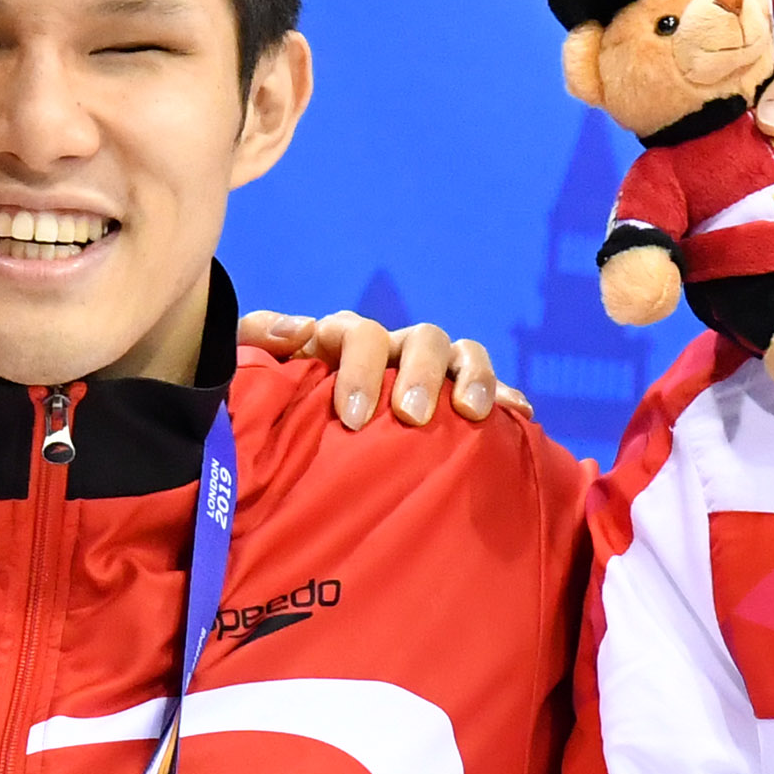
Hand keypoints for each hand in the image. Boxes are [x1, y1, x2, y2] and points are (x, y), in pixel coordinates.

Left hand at [233, 310, 520, 428]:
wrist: (296, 443)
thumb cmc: (277, 409)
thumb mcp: (254, 374)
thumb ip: (258, 340)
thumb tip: (301, 330)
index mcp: (344, 342)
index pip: (359, 334)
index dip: (359, 366)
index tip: (351, 417)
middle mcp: (391, 351)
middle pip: (420, 338)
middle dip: (418, 374)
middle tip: (409, 417)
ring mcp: (428, 374)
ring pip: (460, 353)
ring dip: (469, 377)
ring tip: (469, 414)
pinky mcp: (457, 401)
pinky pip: (492, 389)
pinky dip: (506, 397)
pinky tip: (519, 414)